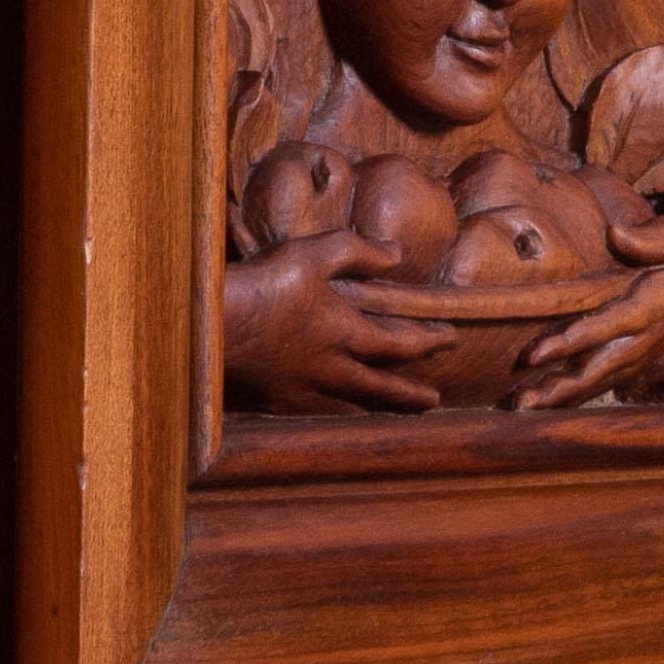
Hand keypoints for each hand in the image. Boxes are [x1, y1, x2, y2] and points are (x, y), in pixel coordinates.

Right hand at [221, 231, 478, 414]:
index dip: (426, 342)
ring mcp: (304, 387)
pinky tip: (338, 410)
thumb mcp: (316, 253)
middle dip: (411, 393)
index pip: (399, 343)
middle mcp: (332, 367)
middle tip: (434, 399)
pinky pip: (317, 411)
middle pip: (381, 387)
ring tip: (395, 411)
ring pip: (352, 404)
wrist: (215, 325)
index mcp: (345, 332)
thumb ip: (360, 252)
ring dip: (379, 407)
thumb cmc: (266, 283)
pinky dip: (337, 412)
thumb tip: (398, 254)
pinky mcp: (277, 398)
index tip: (448, 339)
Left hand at [510, 232, 663, 411]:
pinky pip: (605, 382)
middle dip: (555, 388)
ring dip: (560, 398)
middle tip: (519, 404)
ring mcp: (641, 354)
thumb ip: (651, 238)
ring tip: (521, 409)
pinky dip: (576, 396)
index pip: (600, 330)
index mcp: (647, 310)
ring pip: (597, 382)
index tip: (531, 355)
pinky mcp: (639, 358)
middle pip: (594, 371)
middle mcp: (642, 340)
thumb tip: (616, 234)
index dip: (565, 344)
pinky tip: (548, 404)